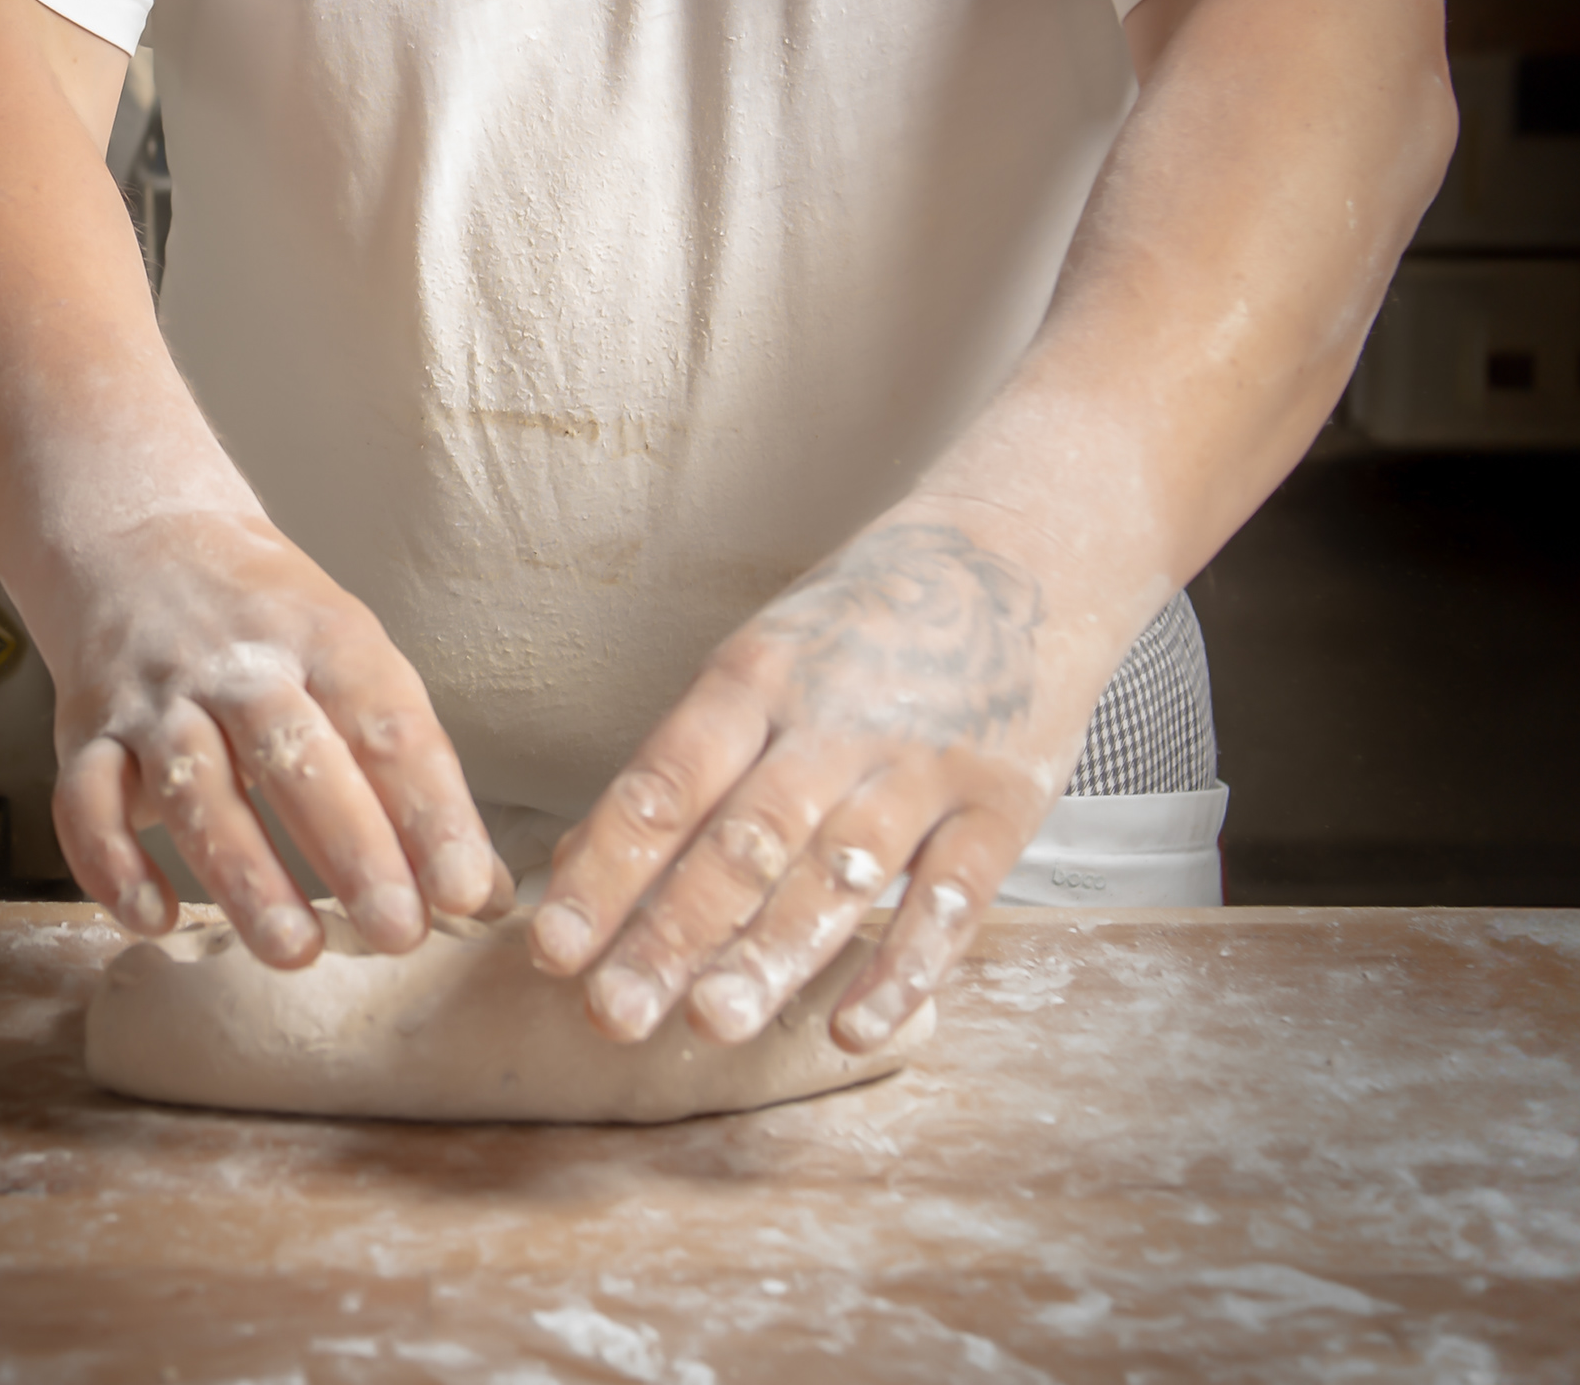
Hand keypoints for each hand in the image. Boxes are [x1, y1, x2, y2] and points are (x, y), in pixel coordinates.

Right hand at [48, 508, 512, 965]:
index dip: (429, 808)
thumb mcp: (350, 656)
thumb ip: (405, 767)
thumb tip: (475, 889)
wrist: (141, 539)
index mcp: (325, 637)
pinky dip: (113, 866)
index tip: (465, 888)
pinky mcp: (85, 731)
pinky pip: (86, 803)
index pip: (387, 724)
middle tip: (397, 932)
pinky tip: (156, 919)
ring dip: (244, 875)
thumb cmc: (270, 621)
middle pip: (295, 754)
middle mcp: (239, 664)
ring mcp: (158, 697)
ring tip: (295, 950)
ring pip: (194, 787)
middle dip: (351, 847)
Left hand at [527, 509, 1053, 1049]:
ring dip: (773, 953)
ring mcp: (926, 762)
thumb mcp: (765, 658)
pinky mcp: (1004, 803)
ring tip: (712, 1024)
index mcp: (760, 674)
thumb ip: (684, 761)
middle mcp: (837, 719)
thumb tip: (578, 865)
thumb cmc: (864, 621)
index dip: (609, 867)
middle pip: (746, 839)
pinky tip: (853, 1029)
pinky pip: (952, 900)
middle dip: (674, 933)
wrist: (1024, 549)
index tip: (555, 947)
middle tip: (613, 1014)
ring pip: (840, 873)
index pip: (669, 782)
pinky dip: (903, 969)